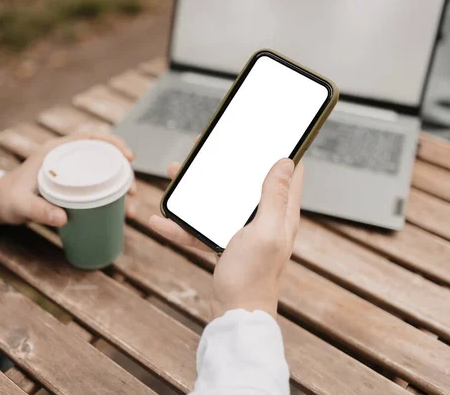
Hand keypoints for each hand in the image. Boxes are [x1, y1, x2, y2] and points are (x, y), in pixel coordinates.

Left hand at [0, 131, 137, 226]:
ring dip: (120, 186)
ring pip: (104, 171)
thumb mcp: (21, 205)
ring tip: (129, 207)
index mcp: (56, 151)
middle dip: (123, 171)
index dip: (113, 143)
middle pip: (103, 155)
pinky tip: (120, 210)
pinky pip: (98, 183)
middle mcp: (67, 156)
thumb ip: (38, 211)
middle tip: (132, 191)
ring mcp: (71, 169)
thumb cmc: (8, 199)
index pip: (90, 137)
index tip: (128, 156)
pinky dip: (112, 195)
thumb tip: (63, 218)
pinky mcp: (74, 183)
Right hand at [149, 158, 304, 318]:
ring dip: (197, 190)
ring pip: (220, 202)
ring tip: (174, 175)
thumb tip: (286, 162)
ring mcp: (245, 233)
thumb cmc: (254, 277)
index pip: (289, 173)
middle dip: (226, 165)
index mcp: (281, 214)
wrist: (235, 316)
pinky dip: (183, 226)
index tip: (261, 134)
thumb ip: (275, 197)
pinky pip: (202, 229)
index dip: (278, 151)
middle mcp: (266, 220)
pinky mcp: (226, 246)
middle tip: (206, 149)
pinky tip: (160, 221)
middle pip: (246, 183)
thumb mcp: (266, 231)